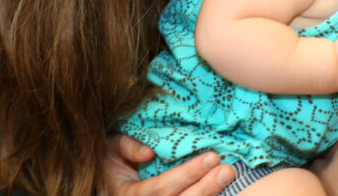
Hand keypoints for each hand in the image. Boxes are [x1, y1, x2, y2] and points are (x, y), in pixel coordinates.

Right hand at [102, 134, 235, 195]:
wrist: (109, 181)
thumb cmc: (111, 161)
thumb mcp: (111, 148)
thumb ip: (127, 147)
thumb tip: (149, 153)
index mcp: (129, 194)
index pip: (161, 188)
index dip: (187, 174)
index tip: (211, 157)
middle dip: (206, 188)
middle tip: (228, 169)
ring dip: (210, 194)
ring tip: (228, 175)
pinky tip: (221, 188)